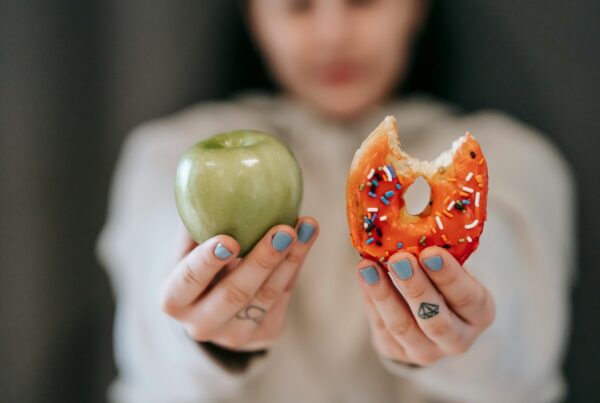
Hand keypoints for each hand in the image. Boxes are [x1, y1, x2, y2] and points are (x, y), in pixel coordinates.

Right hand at [161, 217, 318, 350]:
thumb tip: (208, 179)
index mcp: (174, 300)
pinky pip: (283, 296)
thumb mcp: (187, 249)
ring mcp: (234, 336)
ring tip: (306, 227)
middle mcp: (201, 325)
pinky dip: (295, 264)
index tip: (229, 239)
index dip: (207, 261)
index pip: (188, 281)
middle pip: (235, 293)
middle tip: (283, 230)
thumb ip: (195, 223)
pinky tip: (306, 238)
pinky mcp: (265, 335)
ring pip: (267, 296)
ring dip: (290, 259)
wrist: (213, 308)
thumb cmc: (197, 265)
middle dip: (262, 260)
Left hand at [356, 247, 495, 365]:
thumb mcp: (453, 269)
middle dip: (416, 287)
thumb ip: (439, 255)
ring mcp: (426, 351)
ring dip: (384, 294)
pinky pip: (381, 325)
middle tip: (399, 259)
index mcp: (479, 313)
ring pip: (403, 326)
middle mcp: (458, 339)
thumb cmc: (443, 282)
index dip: (449, 276)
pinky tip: (364, 275)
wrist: (429, 319)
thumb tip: (414, 222)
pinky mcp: (396, 353)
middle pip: (436, 319)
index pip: (467, 298)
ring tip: (368, 266)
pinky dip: (370, 298)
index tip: (431, 252)